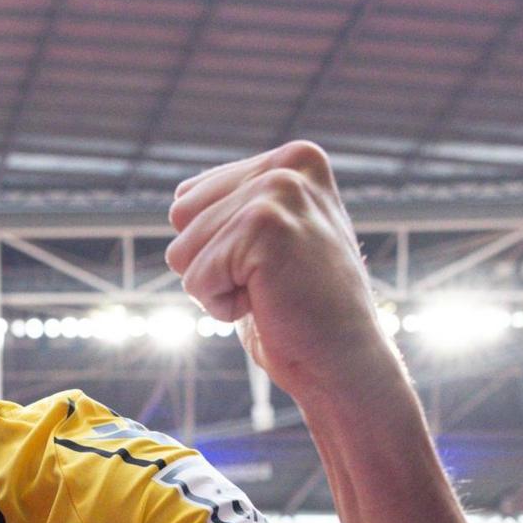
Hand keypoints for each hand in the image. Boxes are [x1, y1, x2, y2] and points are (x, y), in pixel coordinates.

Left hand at [165, 141, 399, 395]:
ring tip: (271, 293)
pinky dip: (222, 306)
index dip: (215, 246)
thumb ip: (236, 209)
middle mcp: (288, 165)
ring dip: (217, 286)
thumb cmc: (301, 312)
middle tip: (269, 282)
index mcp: (293, 159)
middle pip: (179, 217)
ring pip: (182, 249)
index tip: (269, 264)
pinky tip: (269, 305)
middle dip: (211, 262)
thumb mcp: (271, 241)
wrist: (344, 362)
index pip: (188, 197)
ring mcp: (279, 191)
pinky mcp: (265, 227)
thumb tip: (178, 200)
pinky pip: (196, 278)